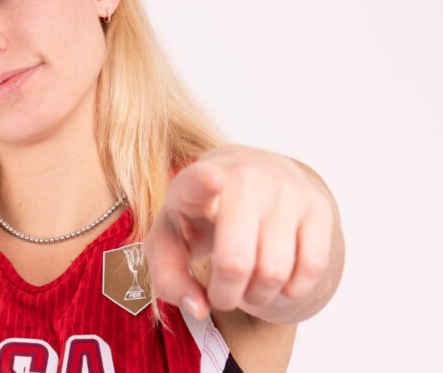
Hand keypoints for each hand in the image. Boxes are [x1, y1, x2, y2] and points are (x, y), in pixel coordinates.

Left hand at [145, 144, 339, 323]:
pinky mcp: (317, 205)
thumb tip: (199, 308)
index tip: (212, 181)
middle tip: (222, 296)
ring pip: (275, 272)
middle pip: (236, 261)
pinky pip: (313, 268)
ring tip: (247, 287)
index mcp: (194, 182)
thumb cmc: (199, 218)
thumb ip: (169, 280)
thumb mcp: (169, 243)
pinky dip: (293, 290)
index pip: (199, 180)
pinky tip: (277, 280)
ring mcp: (285, 189)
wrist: (248, 179)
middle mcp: (244, 177)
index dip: (205, 183)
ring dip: (258, 296)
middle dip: (226, 295)